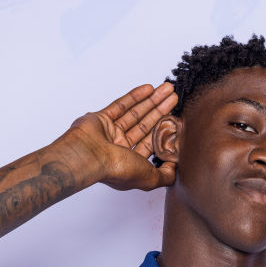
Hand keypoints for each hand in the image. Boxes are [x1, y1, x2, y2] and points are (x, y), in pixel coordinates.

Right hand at [64, 82, 178, 191]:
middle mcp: (119, 148)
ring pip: (134, 113)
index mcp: (129, 163)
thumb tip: (174, 169)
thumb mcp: (150, 178)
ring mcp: (109, 132)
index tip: (176, 119)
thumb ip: (165, 176)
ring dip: (151, 100)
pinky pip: (120, 105)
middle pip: (145, 125)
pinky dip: (135, 96)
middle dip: (160, 110)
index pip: (150, 144)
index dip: (164, 132)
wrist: (89, 156)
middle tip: (174, 97)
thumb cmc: (116, 169)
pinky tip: (149, 89)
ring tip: (166, 88)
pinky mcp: (101, 119)